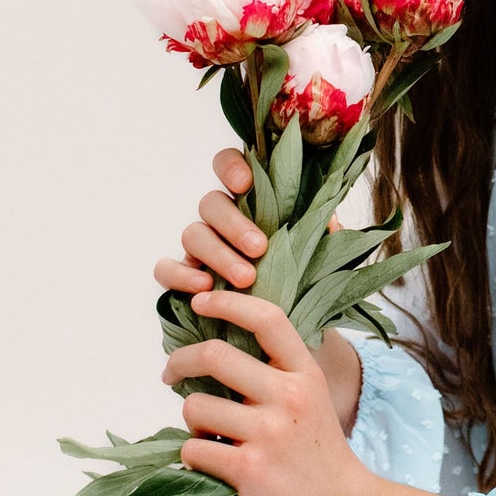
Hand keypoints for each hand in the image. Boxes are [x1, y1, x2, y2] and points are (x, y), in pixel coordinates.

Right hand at [153, 147, 344, 298]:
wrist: (276, 328)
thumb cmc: (297, 282)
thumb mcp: (316, 258)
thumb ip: (321, 236)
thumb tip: (330, 221)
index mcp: (250, 205)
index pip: (230, 167)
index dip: (231, 167)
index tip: (245, 183)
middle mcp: (219, 221)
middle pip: (211, 203)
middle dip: (234, 224)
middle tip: (259, 248)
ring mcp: (198, 249)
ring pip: (192, 234)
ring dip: (218, 254)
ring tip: (246, 279)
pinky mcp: (180, 277)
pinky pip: (165, 268)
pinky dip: (179, 274)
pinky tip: (203, 287)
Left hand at [163, 289, 376, 495]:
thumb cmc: (319, 456)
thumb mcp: (312, 400)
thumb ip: (278, 373)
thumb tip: (219, 350)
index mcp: (305, 374)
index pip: (267, 319)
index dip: (228, 302)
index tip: (201, 301)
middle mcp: (289, 396)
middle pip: (214, 356)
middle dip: (180, 362)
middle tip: (170, 374)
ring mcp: (269, 432)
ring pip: (195, 407)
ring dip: (192, 422)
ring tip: (211, 438)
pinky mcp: (250, 469)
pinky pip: (194, 448)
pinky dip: (194, 455)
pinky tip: (215, 464)